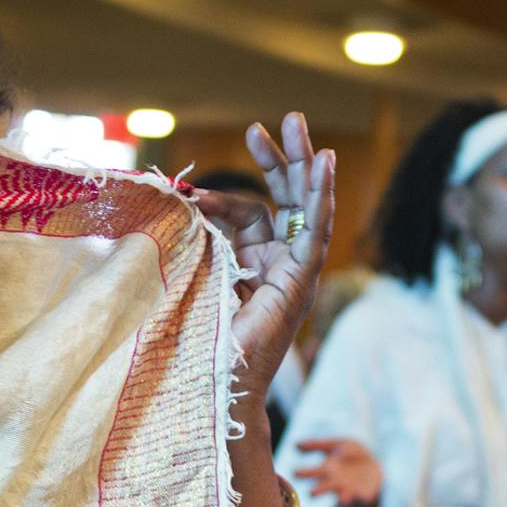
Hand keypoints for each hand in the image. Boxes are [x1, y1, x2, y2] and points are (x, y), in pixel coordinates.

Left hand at [193, 114, 334, 409]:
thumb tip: (182, 200)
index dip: (223, 197)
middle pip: (286, 200)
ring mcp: (295, 272)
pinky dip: (321, 195)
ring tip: (294, 122)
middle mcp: (280, 265)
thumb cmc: (200, 342)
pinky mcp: (302, 280)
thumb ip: (196, 242)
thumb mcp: (195, 277)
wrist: (216, 384)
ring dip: (302, 162)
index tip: (193, 194)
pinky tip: (324, 163)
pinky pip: (316, 230)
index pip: (250, 214)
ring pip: (305, 206)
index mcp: (255, 264)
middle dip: (280, 159)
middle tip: (271, 122)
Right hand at [292, 437, 381, 506]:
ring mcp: (351, 489)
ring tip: (343, 501)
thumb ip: (318, 445)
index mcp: (327, 470)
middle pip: (326, 487)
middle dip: (320, 490)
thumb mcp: (334, 444)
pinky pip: (366, 496)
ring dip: (344, 497)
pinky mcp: (366, 492)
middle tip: (312, 493)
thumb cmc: (349, 454)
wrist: (372, 468)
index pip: (313, 472)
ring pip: (345, 494)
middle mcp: (336, 482)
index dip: (304, 473)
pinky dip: (365, 497)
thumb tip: (295, 445)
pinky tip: (366, 499)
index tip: (294, 473)